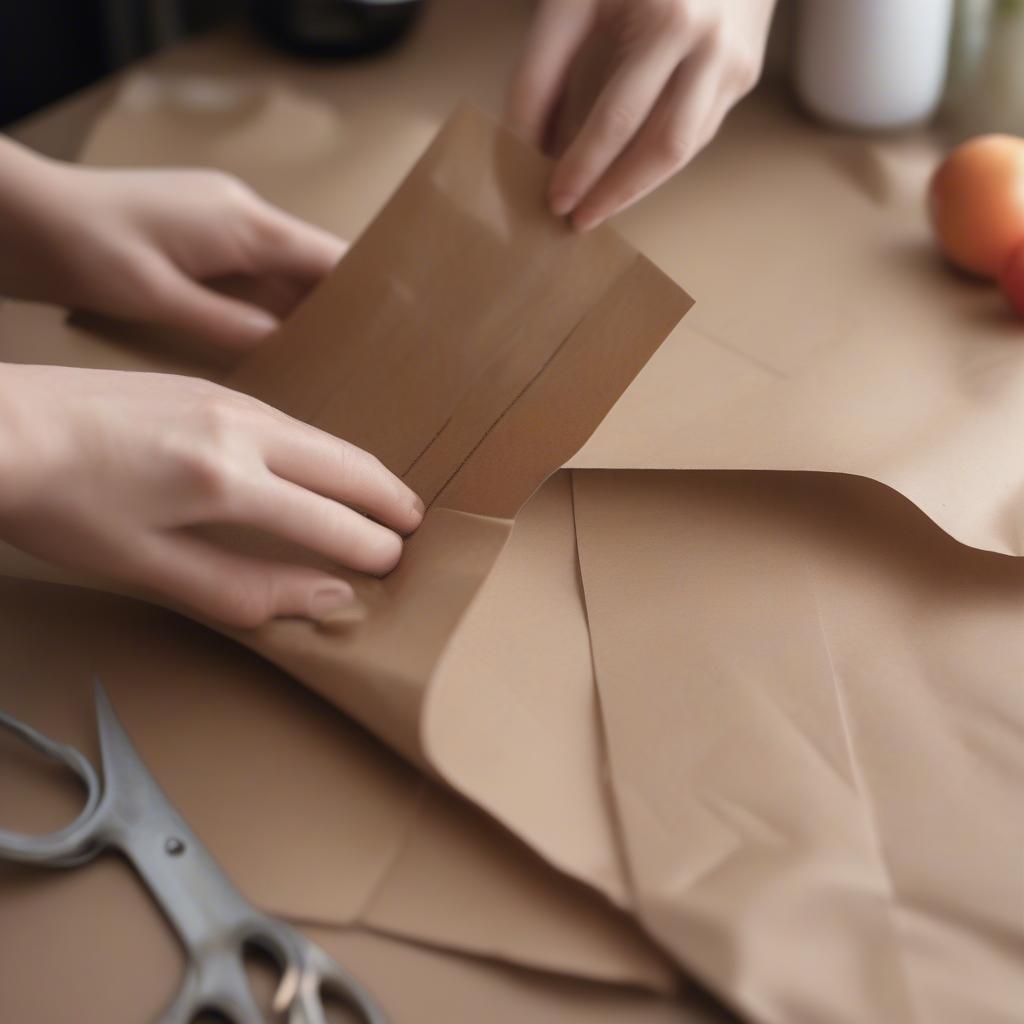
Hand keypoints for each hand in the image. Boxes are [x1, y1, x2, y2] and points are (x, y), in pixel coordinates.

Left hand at [0, 138, 345, 348]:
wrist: (20, 214)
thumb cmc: (81, 248)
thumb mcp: (160, 298)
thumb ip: (231, 326)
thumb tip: (288, 350)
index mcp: (245, 224)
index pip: (334, 259)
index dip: (370, 296)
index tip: (399, 335)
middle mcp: (242, 216)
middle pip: (315, 268)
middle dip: (340, 314)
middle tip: (367, 365)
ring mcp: (221, 224)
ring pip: (284, 275)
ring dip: (303, 315)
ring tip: (327, 364)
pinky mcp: (201, 239)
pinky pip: (254, 277)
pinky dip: (268, 309)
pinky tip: (273, 344)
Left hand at [0, 364, 422, 627]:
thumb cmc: (61, 504)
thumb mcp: (148, 567)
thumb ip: (244, 588)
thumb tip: (326, 599)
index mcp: (228, 482)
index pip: (329, 520)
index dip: (369, 546)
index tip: (394, 565)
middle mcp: (241, 429)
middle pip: (343, 464)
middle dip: (386, 496)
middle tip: (418, 522)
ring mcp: (225, 398)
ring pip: (319, 435)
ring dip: (359, 466)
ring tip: (383, 491)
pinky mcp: (204, 384)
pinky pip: (287, 418)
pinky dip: (319, 445)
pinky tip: (315, 459)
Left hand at [506, 0, 775, 229]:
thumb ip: (543, 68)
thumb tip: (522, 143)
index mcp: (669, 21)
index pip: (617, 119)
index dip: (582, 167)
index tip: (553, 201)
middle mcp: (709, 45)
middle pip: (660, 147)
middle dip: (613, 192)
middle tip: (576, 221)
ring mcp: (733, 63)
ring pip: (682, 150)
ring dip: (636, 187)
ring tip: (596, 205)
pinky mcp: (743, 74)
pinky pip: (695, 134)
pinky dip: (656, 161)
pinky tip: (625, 173)